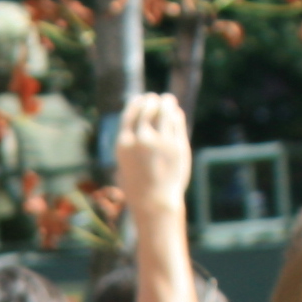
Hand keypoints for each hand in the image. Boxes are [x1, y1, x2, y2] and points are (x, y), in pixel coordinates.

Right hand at [112, 91, 191, 212]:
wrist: (153, 202)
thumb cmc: (138, 183)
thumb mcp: (125, 160)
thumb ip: (131, 140)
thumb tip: (138, 116)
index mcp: (124, 143)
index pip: (131, 111)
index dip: (139, 102)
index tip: (144, 99)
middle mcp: (141, 139)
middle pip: (149, 107)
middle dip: (153, 100)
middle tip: (158, 100)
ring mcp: (161, 142)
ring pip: (165, 110)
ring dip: (167, 102)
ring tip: (168, 101)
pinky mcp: (177, 146)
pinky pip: (177, 122)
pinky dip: (176, 114)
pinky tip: (175, 114)